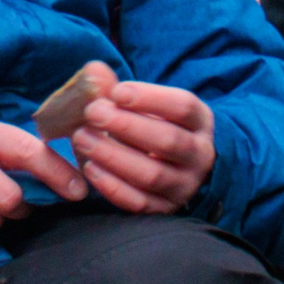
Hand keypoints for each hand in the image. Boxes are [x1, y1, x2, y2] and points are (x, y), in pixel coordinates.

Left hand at [71, 77, 213, 212]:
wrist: (178, 167)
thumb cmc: (156, 126)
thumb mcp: (151, 106)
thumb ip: (123, 91)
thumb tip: (95, 74)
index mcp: (200, 122)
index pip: (183, 106)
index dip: (149, 98)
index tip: (116, 91)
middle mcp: (200, 155)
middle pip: (168, 141)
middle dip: (127, 126)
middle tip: (93, 113)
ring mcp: (185, 185)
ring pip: (152, 175)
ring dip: (113, 156)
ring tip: (82, 139)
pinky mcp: (166, 209)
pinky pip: (140, 203)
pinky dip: (113, 187)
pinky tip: (90, 168)